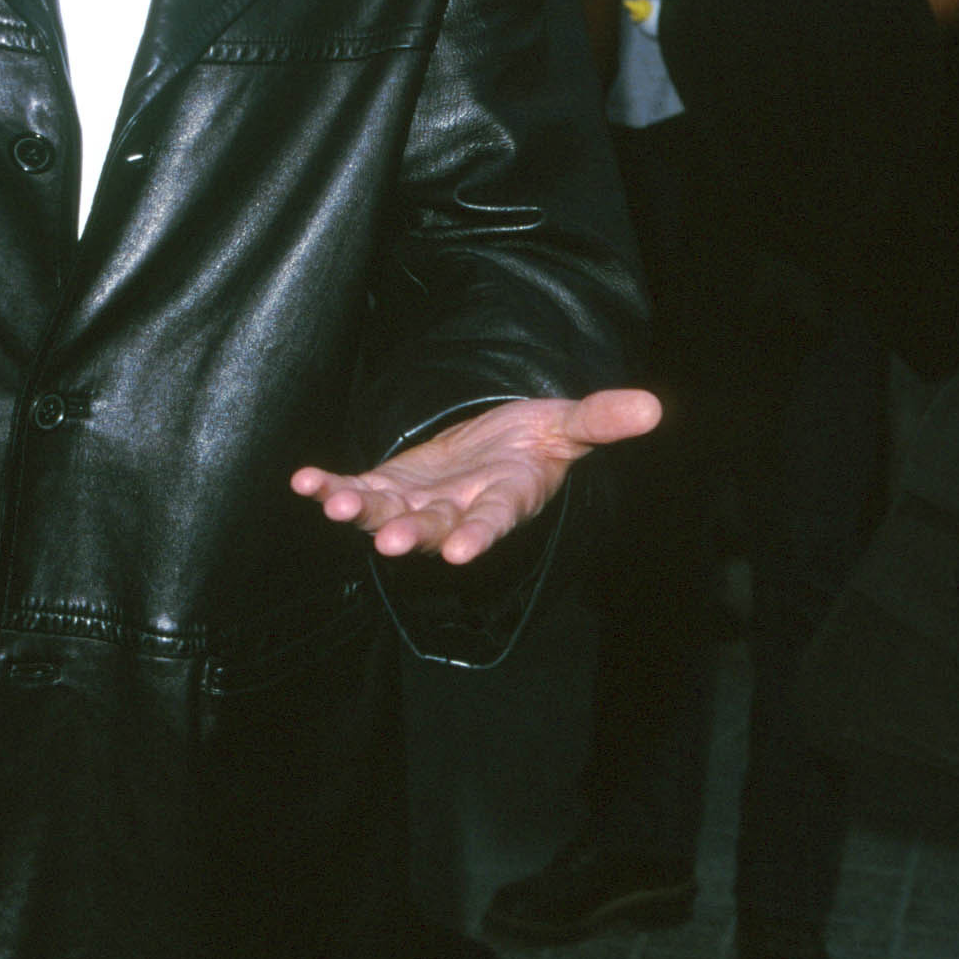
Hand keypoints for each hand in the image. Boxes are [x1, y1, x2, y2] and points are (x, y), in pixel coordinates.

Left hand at [291, 387, 661, 564]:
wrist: (502, 446)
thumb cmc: (540, 440)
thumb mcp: (571, 423)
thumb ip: (602, 420)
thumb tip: (653, 407)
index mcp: (507, 496)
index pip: (496, 520)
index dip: (480, 534)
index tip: (463, 551)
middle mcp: (461, 508)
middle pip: (435, 526)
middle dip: (412, 531)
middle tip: (390, 541)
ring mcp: (423, 500)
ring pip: (388, 513)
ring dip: (360, 512)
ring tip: (331, 504)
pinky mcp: (394, 484)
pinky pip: (358, 489)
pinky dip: (331, 487)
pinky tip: (304, 482)